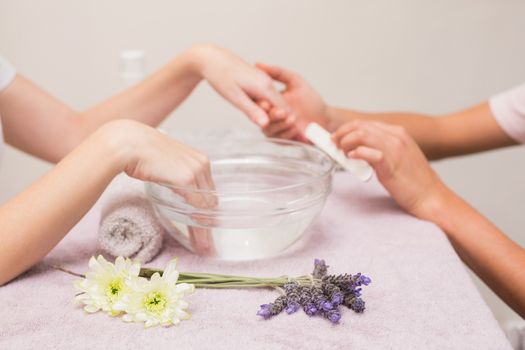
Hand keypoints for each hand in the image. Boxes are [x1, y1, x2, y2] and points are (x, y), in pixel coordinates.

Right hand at [100, 120, 215, 254]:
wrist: (129, 142)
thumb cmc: (143, 152)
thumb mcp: (167, 163)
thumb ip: (177, 174)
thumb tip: (180, 190)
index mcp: (200, 160)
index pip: (209, 191)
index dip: (207, 211)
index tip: (206, 227)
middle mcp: (202, 164)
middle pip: (211, 201)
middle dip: (209, 225)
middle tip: (208, 245)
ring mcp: (195, 171)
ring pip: (206, 208)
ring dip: (205, 231)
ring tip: (205, 249)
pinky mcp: (186, 178)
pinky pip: (197, 208)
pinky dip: (198, 227)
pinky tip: (198, 240)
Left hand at [188, 45, 289, 126]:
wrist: (212, 59)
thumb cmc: (220, 77)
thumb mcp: (235, 97)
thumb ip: (252, 111)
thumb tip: (266, 125)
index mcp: (265, 86)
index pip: (284, 108)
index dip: (283, 122)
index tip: (275, 131)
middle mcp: (268, 82)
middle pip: (281, 106)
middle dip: (276, 118)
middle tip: (261, 124)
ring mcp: (264, 80)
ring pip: (273, 102)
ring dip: (268, 112)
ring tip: (250, 111)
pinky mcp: (260, 81)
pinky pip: (267, 97)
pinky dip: (263, 105)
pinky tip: (250, 106)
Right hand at [255, 62, 330, 139]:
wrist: (324, 117)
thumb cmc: (310, 100)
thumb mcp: (295, 81)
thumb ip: (277, 72)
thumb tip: (258, 64)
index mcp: (269, 101)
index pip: (258, 103)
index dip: (260, 104)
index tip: (266, 103)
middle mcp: (270, 116)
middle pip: (262, 118)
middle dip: (272, 116)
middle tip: (282, 112)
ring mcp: (275, 129)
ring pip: (269, 130)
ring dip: (281, 125)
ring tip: (293, 119)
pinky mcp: (282, 140)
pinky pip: (280, 139)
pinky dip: (287, 134)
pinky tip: (295, 129)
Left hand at [332, 120, 451, 219]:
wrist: (430, 196)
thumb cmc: (413, 181)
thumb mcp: (397, 157)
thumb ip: (380, 150)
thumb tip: (357, 150)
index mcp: (398, 133)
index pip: (365, 123)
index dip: (346, 129)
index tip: (336, 138)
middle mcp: (396, 136)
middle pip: (360, 126)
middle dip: (342, 134)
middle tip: (333, 145)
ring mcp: (394, 149)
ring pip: (361, 135)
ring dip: (345, 143)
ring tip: (342, 154)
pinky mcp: (391, 164)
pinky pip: (368, 152)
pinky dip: (355, 153)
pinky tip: (351, 159)